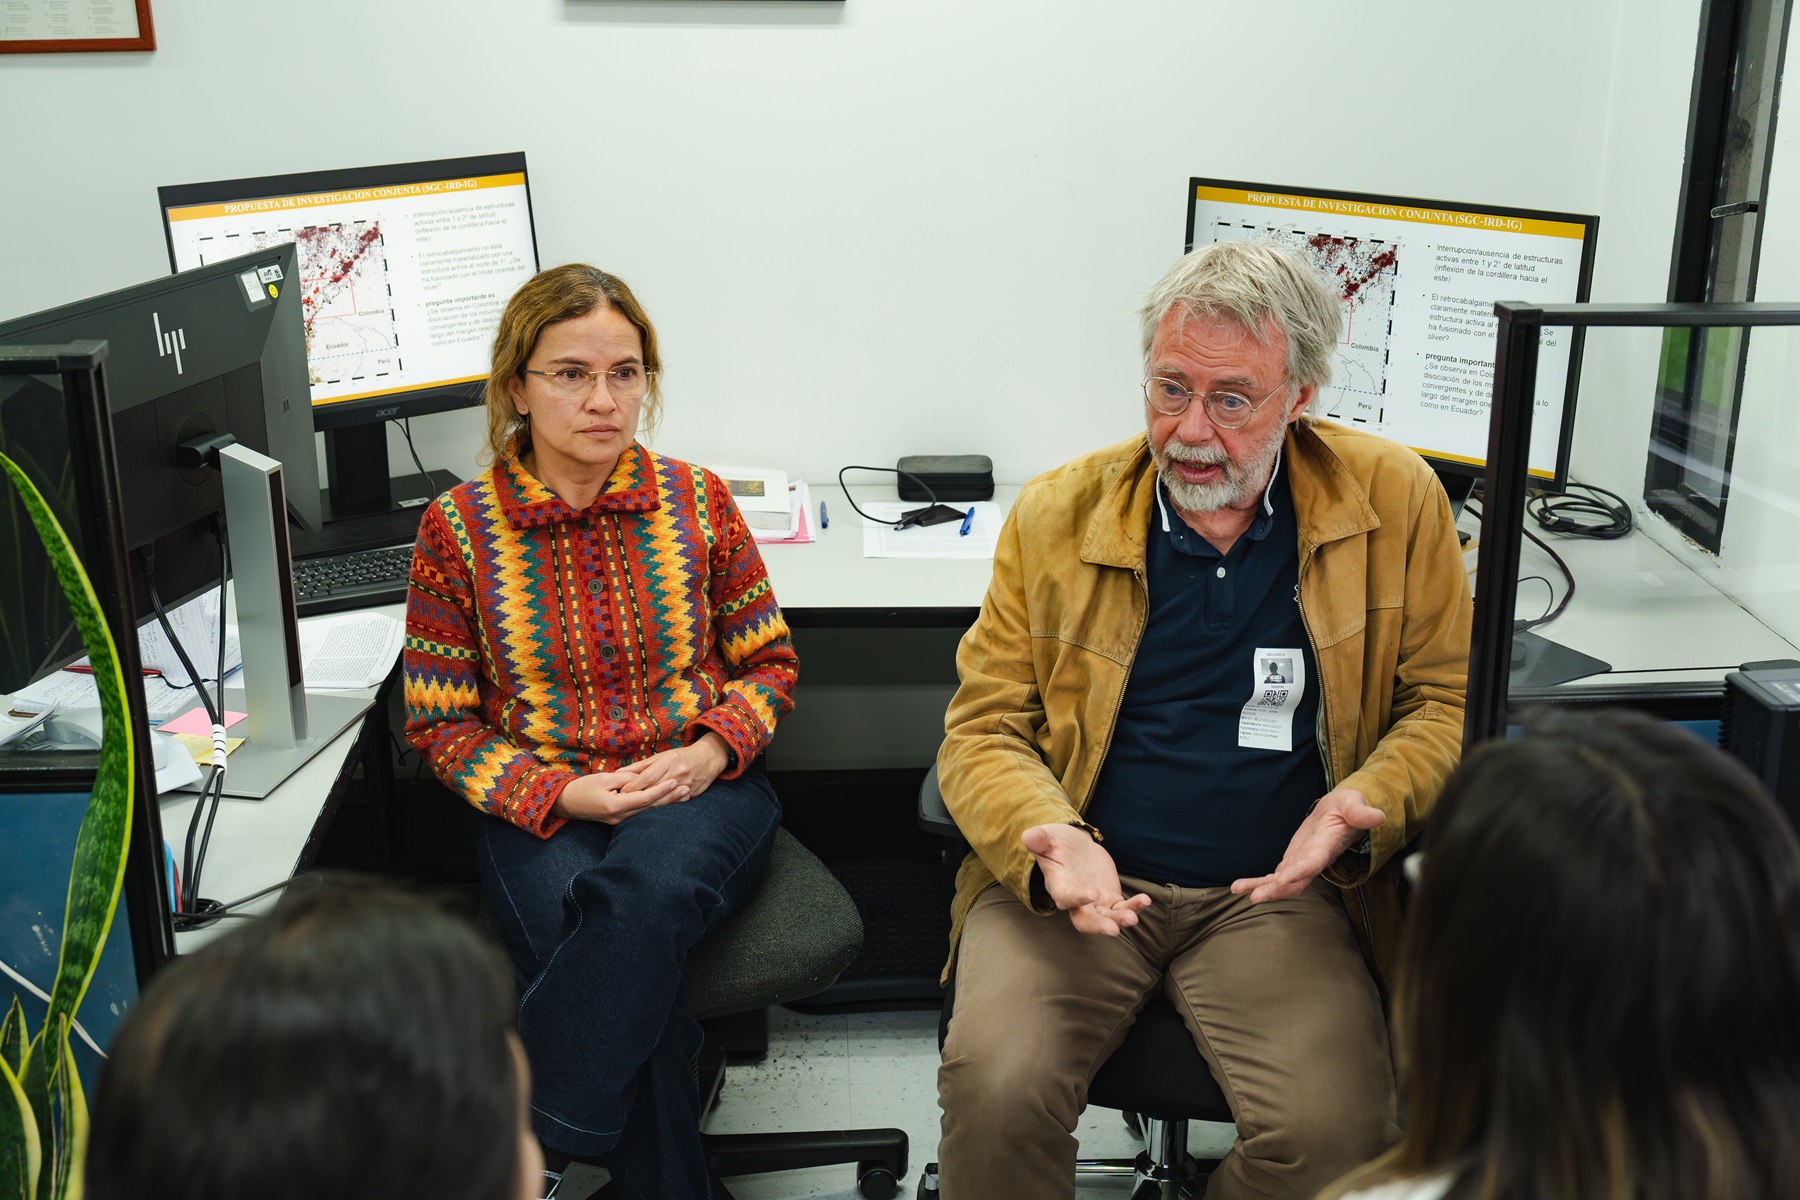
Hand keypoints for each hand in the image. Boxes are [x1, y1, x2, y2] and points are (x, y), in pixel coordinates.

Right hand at [552, 770, 687, 824]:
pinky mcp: (618, 821)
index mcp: (614, 806)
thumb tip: (644, 777)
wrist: (565, 804)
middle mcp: (619, 817)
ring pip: (647, 812)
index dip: (660, 789)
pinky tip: (667, 802)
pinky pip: (640, 814)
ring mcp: (619, 822)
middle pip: (649, 807)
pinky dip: (654, 807)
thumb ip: (626, 779)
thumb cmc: (582, 788)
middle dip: (669, 798)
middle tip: (687, 789)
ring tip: (683, 795)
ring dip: (665, 803)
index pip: (644, 798)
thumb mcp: (604, 778)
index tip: (675, 781)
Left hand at [614, 732, 730, 800]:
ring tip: (633, 808)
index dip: (633, 786)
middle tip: (622, 802)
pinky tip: (650, 811)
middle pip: (653, 789)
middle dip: (636, 797)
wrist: (709, 758)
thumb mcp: (662, 756)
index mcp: (669, 761)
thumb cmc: (682, 756)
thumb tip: (619, 773)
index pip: (647, 777)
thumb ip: (640, 766)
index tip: (620, 792)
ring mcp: (686, 784)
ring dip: (647, 805)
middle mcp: (678, 773)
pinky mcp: (693, 794)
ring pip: (663, 799)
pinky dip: (661, 807)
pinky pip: (674, 804)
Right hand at [1021, 823, 1151, 935]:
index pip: (1066, 897)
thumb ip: (1039, 839)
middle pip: (1085, 920)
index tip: (1091, 894)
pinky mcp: (1110, 898)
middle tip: (1114, 930)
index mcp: (1059, 885)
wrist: (1074, 845)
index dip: (1077, 898)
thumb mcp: (1047, 836)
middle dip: (1099, 926)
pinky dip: (1134, 907)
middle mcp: (1076, 900)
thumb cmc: (1056, 842)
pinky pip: (1123, 907)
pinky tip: (1145, 900)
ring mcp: (1095, 902)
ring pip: (1107, 918)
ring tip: (1133, 917)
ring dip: (1121, 919)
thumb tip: (1028, 837)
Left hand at [1230, 787, 1384, 903]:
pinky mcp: (1293, 861)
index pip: (1313, 862)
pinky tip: (1240, 887)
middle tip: (1256, 897)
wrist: (1343, 813)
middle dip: (1276, 890)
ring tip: (1238, 890)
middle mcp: (1314, 859)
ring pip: (1282, 882)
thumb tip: (1377, 816)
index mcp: (1327, 846)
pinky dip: (1258, 882)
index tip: (1282, 878)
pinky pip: (1274, 876)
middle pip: (1296, 880)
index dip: (1299, 871)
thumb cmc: (1349, 808)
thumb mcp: (1354, 803)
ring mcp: (1302, 863)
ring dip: (1262, 888)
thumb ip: (1361, 812)